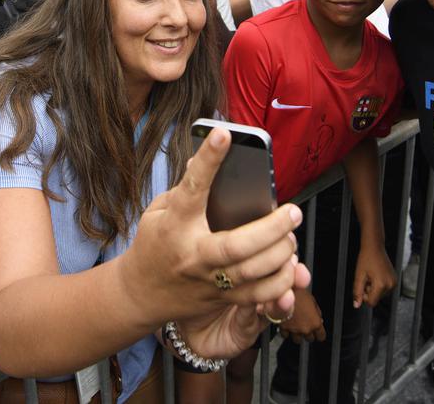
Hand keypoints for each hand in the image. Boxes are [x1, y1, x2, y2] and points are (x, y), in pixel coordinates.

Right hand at [118, 127, 310, 358]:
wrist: (141, 294)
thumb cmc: (154, 244)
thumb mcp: (158, 211)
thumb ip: (185, 189)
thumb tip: (210, 156)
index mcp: (174, 226)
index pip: (193, 189)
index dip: (208, 161)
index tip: (224, 134)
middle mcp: (193, 255)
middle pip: (235, 247)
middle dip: (269, 229)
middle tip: (292, 211)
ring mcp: (209, 281)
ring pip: (251, 273)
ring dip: (279, 253)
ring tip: (291, 235)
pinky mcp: (222, 299)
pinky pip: (258, 296)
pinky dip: (279, 281)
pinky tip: (288, 263)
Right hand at [278, 286, 325, 343]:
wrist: (284, 291)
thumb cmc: (299, 292)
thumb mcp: (313, 300)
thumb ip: (317, 312)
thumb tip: (319, 318)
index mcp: (315, 322)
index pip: (321, 336)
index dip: (320, 334)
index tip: (318, 333)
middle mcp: (305, 328)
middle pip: (309, 339)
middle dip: (308, 333)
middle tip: (305, 325)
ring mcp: (294, 330)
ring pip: (297, 340)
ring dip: (297, 334)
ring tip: (295, 326)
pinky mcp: (283, 328)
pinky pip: (285, 335)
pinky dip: (286, 332)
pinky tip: (287, 325)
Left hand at [352, 241, 395, 308]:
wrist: (374, 247)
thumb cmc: (366, 259)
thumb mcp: (358, 276)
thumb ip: (357, 292)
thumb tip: (356, 305)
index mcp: (381, 284)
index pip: (372, 302)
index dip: (364, 297)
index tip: (362, 287)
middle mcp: (390, 285)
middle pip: (376, 299)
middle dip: (369, 291)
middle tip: (366, 278)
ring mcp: (394, 282)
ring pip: (380, 295)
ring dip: (374, 288)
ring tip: (371, 276)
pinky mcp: (395, 280)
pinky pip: (385, 289)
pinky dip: (379, 285)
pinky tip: (376, 275)